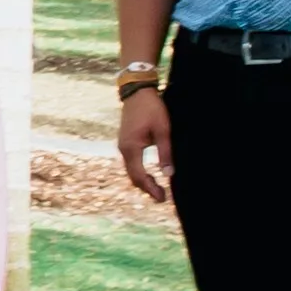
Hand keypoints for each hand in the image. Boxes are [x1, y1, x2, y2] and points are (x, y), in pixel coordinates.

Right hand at [115, 77, 171, 197]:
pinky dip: (139, 172)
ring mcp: (122, 145)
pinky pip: (130, 163)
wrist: (137, 91)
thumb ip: (165, 152)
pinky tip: (149, 174)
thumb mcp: (163, 130)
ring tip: (157, 188)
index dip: (151, 189)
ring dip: (143, 181)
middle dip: (146, 188)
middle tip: (162, 197)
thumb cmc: (152, 108)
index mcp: (131, 148)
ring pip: (131, 170)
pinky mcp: (125, 142)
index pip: (139, 176)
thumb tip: (168, 174)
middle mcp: (123, 149)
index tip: (162, 198)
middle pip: (133, 176)